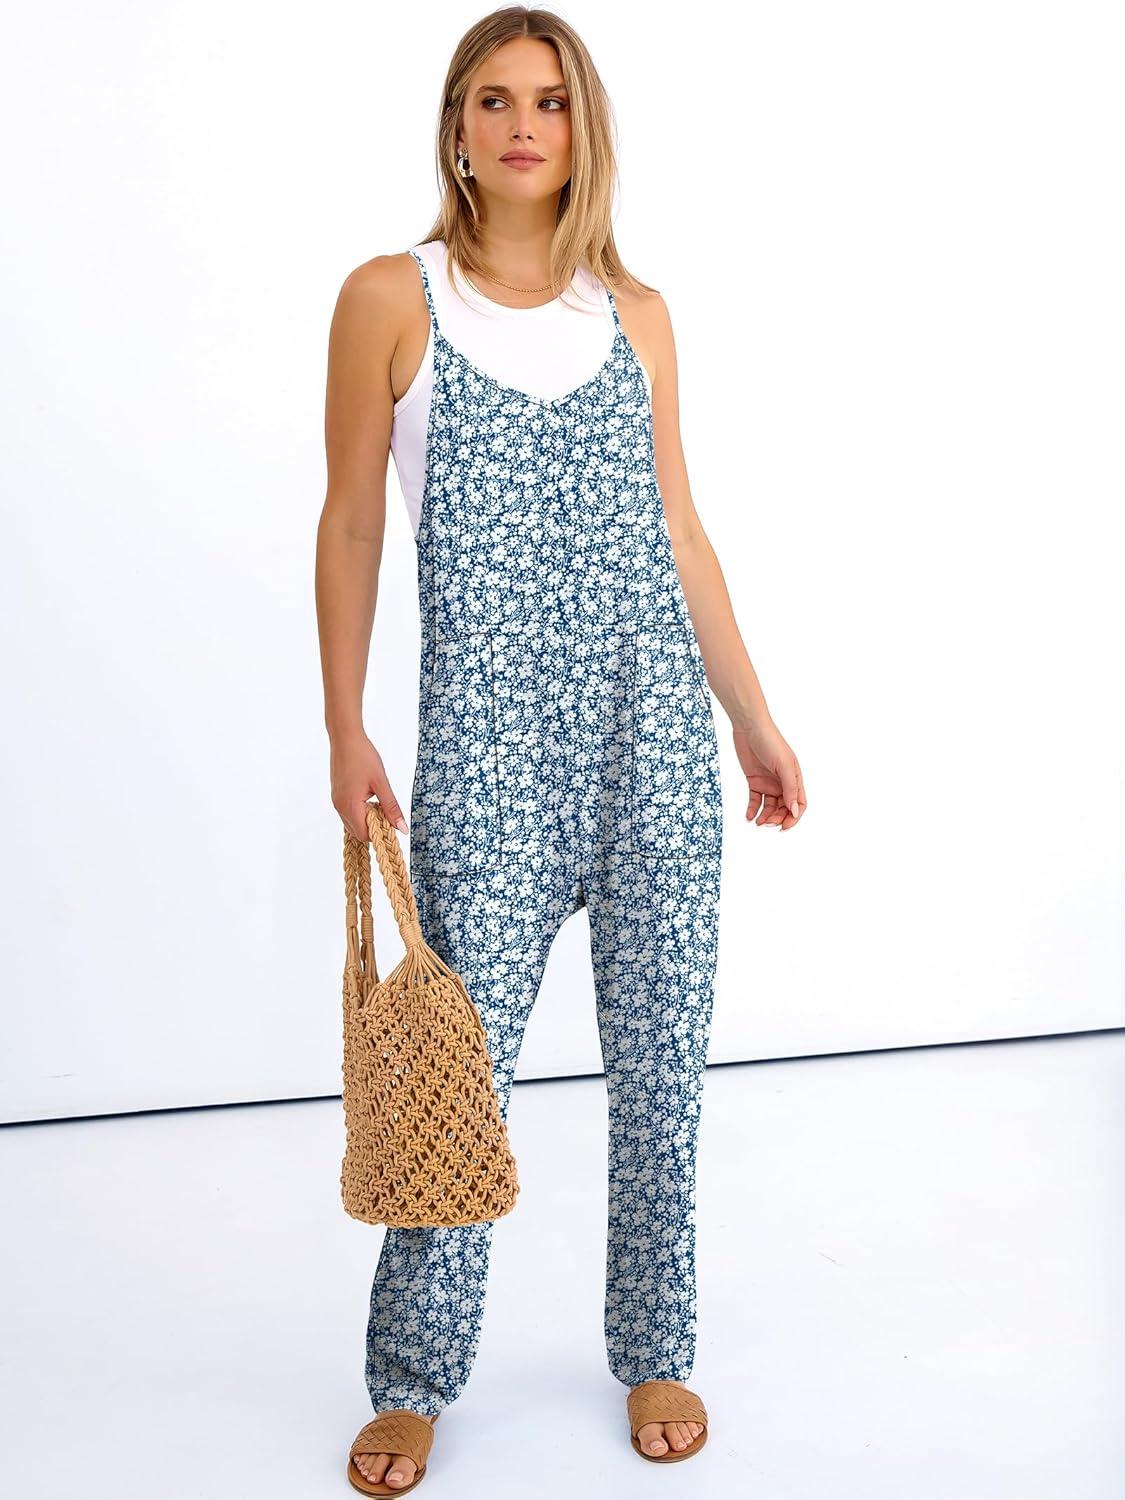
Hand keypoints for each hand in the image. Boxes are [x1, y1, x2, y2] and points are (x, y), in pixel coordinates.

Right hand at [329, 727, 408, 843]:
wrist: (345, 738)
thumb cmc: (363, 756)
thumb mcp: (381, 783)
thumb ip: (392, 808)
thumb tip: (402, 829)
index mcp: (350, 806)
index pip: (364, 835)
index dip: (379, 833)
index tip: (392, 822)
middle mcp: (339, 807)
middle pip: (357, 831)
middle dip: (373, 827)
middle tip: (387, 812)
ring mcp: (336, 801)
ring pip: (352, 822)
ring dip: (366, 819)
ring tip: (379, 802)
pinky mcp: (336, 795)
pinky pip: (348, 812)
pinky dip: (360, 811)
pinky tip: (369, 797)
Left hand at [731, 717, 805, 829]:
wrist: (749, 727)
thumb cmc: (770, 741)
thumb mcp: (783, 765)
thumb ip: (790, 788)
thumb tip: (795, 811)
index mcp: (794, 778)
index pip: (799, 804)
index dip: (793, 817)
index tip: (783, 827)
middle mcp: (782, 782)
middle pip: (783, 808)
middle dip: (777, 818)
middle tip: (767, 824)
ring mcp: (768, 782)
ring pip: (769, 806)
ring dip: (765, 816)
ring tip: (757, 822)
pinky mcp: (754, 780)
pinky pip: (755, 800)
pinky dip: (752, 809)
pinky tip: (749, 816)